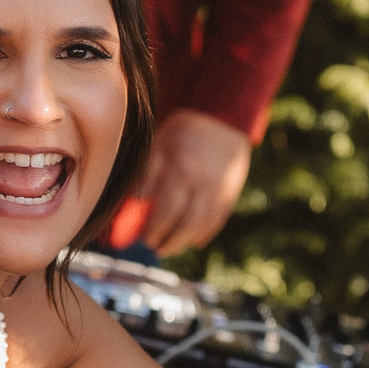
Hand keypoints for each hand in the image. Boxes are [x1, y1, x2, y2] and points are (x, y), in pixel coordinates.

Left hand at [118, 108, 254, 253]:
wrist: (222, 119)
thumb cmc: (183, 132)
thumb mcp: (160, 145)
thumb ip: (149, 173)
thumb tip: (137, 201)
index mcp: (183, 171)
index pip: (167, 210)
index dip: (155, 229)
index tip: (145, 238)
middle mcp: (204, 184)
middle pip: (187, 223)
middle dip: (170, 241)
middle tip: (156, 249)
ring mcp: (221, 190)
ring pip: (204, 225)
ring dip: (186, 241)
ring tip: (171, 248)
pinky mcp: (231, 192)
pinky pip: (219, 219)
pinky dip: (206, 233)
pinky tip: (194, 240)